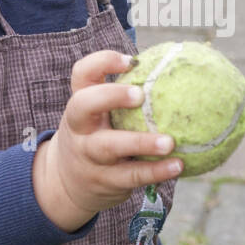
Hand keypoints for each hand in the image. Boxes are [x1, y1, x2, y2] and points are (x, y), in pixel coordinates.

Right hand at [33, 50, 183, 231]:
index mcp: (81, 105)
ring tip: (170, 142)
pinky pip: (132, 175)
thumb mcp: (98, 115)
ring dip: (142, 143)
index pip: (81, 74)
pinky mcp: (105, 180)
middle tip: (140, 95)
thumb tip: (173, 72)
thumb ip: (123, 96)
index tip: (131, 61)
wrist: (67, 183)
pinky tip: (178, 165)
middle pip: (83, 105)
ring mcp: (89, 155)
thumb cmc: (95, 136)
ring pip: (111, 146)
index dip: (102, 62)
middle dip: (110, 97)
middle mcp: (79, 127)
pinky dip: (156, 171)